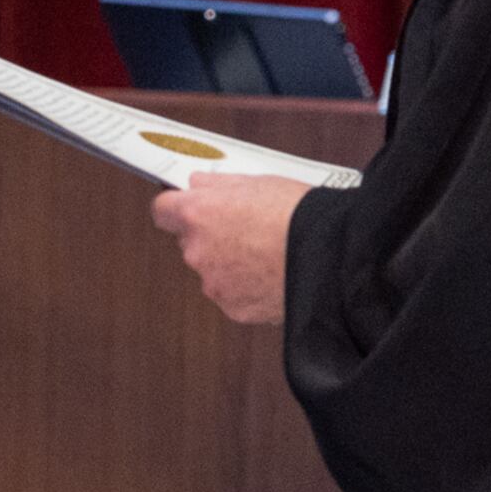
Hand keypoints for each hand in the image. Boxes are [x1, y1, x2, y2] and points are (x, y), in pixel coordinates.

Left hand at [151, 174, 311, 326]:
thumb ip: (219, 185)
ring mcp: (213, 283)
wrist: (328, 258)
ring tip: (266, 254)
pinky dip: (246, 288)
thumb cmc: (298, 216)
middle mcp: (197, 251)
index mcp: (198, 214)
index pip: (162, 210)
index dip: (176, 208)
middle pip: (190, 242)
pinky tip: (272, 275)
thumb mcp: (258, 182)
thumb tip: (200, 184)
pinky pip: (232, 295)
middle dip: (210, 237)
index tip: (185, 206)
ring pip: (212, 271)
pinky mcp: (233, 308)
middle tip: (245, 230)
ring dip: (229, 264)